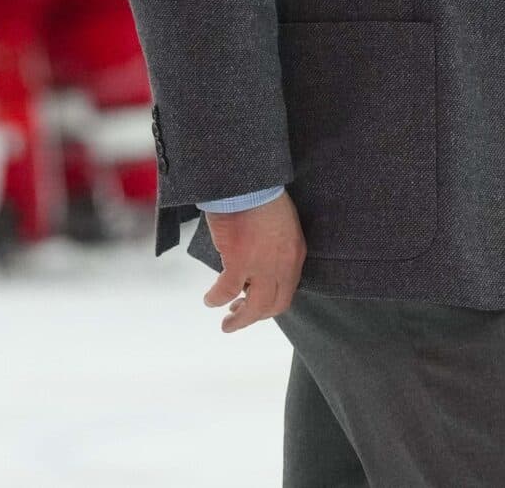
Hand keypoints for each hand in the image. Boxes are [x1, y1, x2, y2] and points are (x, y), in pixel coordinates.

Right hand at [200, 191, 304, 333]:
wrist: (248, 181)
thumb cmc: (261, 193)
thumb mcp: (281, 222)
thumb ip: (275, 245)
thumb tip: (258, 258)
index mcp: (294, 255)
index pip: (287, 292)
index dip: (270, 305)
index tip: (255, 304)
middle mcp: (283, 266)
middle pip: (273, 306)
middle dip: (256, 317)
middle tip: (239, 319)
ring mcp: (262, 266)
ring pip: (254, 307)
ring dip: (240, 320)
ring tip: (227, 324)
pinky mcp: (239, 261)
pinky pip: (227, 290)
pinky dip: (217, 298)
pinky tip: (210, 301)